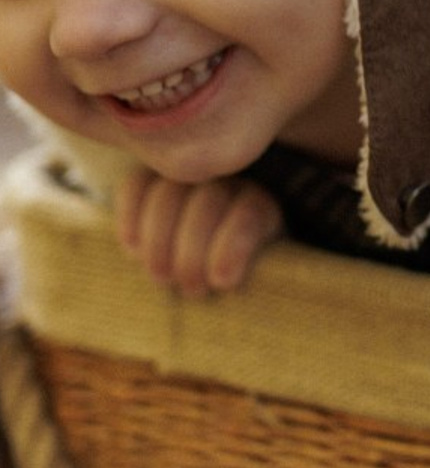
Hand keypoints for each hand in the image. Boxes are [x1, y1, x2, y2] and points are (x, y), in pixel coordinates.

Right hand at [115, 169, 283, 297]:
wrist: (210, 263)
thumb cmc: (234, 280)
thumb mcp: (253, 282)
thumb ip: (244, 278)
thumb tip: (227, 287)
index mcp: (261, 207)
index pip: (248, 215)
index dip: (233, 246)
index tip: (221, 281)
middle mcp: (227, 183)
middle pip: (207, 202)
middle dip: (193, 252)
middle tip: (191, 288)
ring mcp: (188, 178)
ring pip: (169, 194)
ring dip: (160, 242)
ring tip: (162, 277)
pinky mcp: (151, 180)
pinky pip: (136, 186)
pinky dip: (131, 218)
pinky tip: (134, 249)